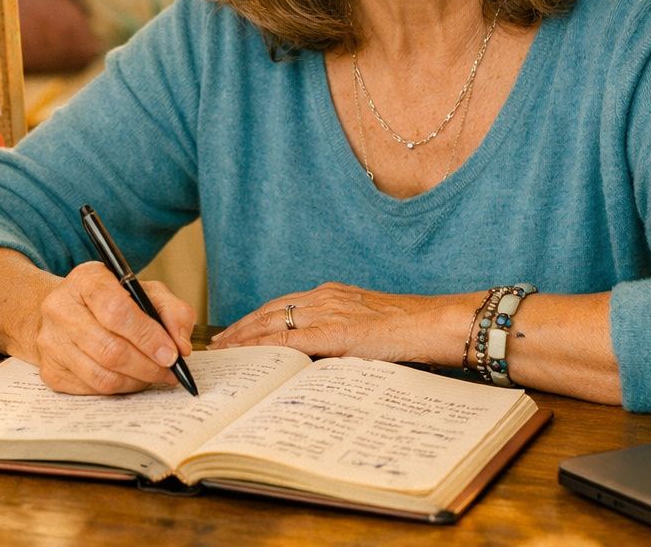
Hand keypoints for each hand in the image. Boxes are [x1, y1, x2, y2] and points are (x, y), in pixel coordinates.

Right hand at [28, 261, 196, 394]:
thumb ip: (172, 310)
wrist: (67, 312)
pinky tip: (132, 378)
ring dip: (137, 380)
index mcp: (86, 279)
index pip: (117, 310)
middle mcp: (60, 308)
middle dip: (148, 365)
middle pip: (110, 349)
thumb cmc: (112, 300)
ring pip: (101, 375)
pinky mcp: (50, 370)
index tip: (172, 353)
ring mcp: (51, 341)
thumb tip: (181, 345)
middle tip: (170, 370)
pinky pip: (92, 389)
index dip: (148, 336)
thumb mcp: (145, 291)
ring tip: (155, 375)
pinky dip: (120, 388)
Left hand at [210, 282, 474, 367]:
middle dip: (240, 327)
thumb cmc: (408, 329)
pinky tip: (248, 353)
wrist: (433, 322)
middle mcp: (324, 298)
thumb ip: (341, 335)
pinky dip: (264, 345)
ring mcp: (328, 312)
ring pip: (273, 322)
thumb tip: (318, 356)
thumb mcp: (367, 327)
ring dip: (244, 336)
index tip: (235, 331)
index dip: (255, 319)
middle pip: (269, 311)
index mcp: (332, 295)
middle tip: (217, 341)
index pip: (282, 305)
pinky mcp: (334, 331)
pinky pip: (290, 339)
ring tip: (223, 349)